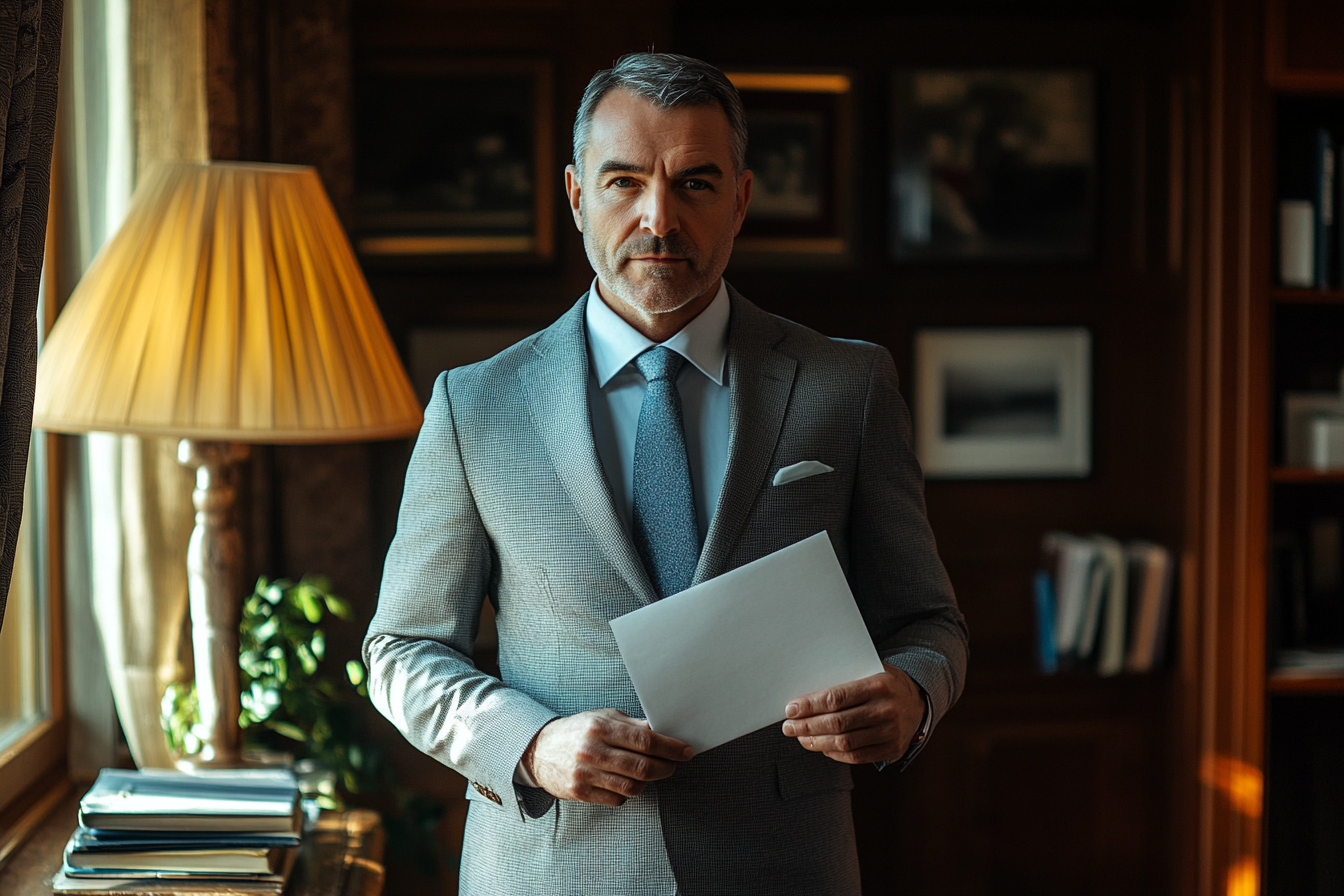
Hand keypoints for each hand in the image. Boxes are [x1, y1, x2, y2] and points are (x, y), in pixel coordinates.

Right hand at [522, 708, 692, 805]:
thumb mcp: (603, 717)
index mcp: (600, 727)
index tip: (685, 751)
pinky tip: (626, 781)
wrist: (539, 751)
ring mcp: (585, 774)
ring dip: (649, 781)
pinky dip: (628, 792)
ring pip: (633, 786)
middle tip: (674, 764)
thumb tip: (662, 731)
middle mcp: (592, 750)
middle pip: (642, 766)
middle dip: (666, 767)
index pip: (644, 740)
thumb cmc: (577, 731)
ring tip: (650, 772)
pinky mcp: (581, 793)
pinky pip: (618, 799)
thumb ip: (632, 725)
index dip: (670, 747)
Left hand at [780, 664, 924, 763]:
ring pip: (844, 743)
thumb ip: (844, 679)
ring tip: (801, 738)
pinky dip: (834, 753)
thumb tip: (804, 694)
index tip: (791, 708)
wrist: (919, 702)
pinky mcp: (892, 750)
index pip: (837, 698)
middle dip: (807, 726)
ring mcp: (891, 733)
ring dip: (817, 742)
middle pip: (837, 723)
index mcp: (880, 684)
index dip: (810, 705)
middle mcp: (887, 710)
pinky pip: (856, 756)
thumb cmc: (885, 684)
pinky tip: (821, 746)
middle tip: (789, 727)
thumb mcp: (869, 670)